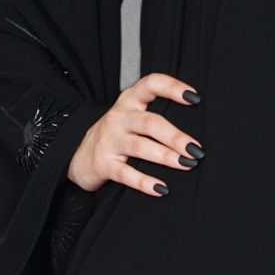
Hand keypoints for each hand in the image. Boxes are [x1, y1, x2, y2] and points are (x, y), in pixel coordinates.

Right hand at [68, 70, 204, 196]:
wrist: (78, 156)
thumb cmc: (116, 136)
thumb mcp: (131, 118)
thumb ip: (154, 117)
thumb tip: (193, 132)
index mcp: (129, 101)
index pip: (150, 85)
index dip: (172, 88)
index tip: (194, 97)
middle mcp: (119, 118)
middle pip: (150, 122)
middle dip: (175, 136)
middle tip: (196, 149)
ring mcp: (109, 140)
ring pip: (140, 147)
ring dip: (165, 156)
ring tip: (186, 165)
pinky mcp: (104, 164)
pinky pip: (126, 174)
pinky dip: (145, 182)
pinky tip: (162, 189)